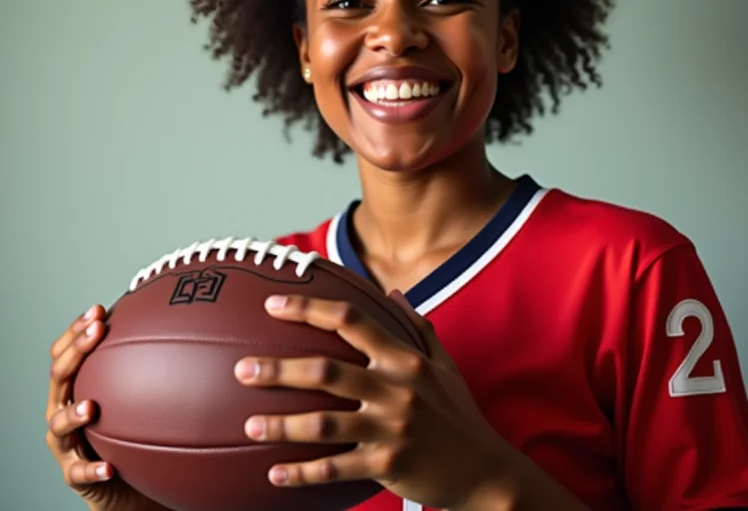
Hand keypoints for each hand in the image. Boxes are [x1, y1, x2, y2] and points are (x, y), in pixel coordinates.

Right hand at [46, 305, 163, 510]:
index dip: (77, 330)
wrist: (121, 480)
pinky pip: (79, 473)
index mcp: (75, 385)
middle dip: (76, 351)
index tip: (98, 310)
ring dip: (73, 414)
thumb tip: (179, 322)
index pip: (65, 352)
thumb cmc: (127, 424)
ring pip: (58, 424)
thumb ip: (145, 361)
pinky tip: (109, 467)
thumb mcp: (134, 389)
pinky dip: (91, 469)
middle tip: (96, 332)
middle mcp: (63, 408)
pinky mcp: (74, 474)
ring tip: (91, 407)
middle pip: (59, 376)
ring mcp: (66, 442)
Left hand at [233, 291, 521, 510]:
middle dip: (279, 369)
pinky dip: (303, 473)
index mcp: (405, 358)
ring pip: (324, 423)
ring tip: (249, 422)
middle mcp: (396, 388)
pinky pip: (337, 469)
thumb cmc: (459, 413)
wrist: (485, 471)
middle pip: (327, 371)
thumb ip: (416, 326)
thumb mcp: (444, 364)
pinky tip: (273, 474)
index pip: (352, 321)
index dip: (310, 309)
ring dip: (282, 423)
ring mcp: (392, 428)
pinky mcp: (388, 466)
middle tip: (242, 368)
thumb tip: (393, 293)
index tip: (273, 304)